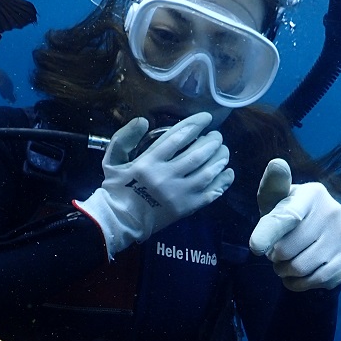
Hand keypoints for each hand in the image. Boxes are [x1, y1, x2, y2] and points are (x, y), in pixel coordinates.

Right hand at [74, 113, 233, 256]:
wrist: (120, 221)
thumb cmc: (117, 188)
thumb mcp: (112, 159)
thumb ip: (124, 137)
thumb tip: (144, 121)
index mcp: (148, 163)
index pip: (178, 137)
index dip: (195, 124)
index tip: (206, 118)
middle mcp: (166, 177)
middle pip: (197, 154)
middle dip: (212, 141)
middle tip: (217, 136)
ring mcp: (178, 195)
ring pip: (208, 172)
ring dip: (220, 159)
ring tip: (224, 151)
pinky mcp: (186, 209)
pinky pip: (210, 193)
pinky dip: (223, 182)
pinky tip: (228, 172)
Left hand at [249, 159, 340, 290]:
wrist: (323, 232)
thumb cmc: (290, 214)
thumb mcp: (277, 200)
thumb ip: (273, 187)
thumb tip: (277, 164)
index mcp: (312, 193)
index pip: (287, 217)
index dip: (268, 234)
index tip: (255, 247)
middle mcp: (333, 211)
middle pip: (287, 250)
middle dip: (274, 257)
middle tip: (277, 252)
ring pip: (300, 268)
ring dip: (284, 272)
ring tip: (286, 263)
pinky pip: (316, 281)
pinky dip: (299, 284)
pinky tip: (298, 276)